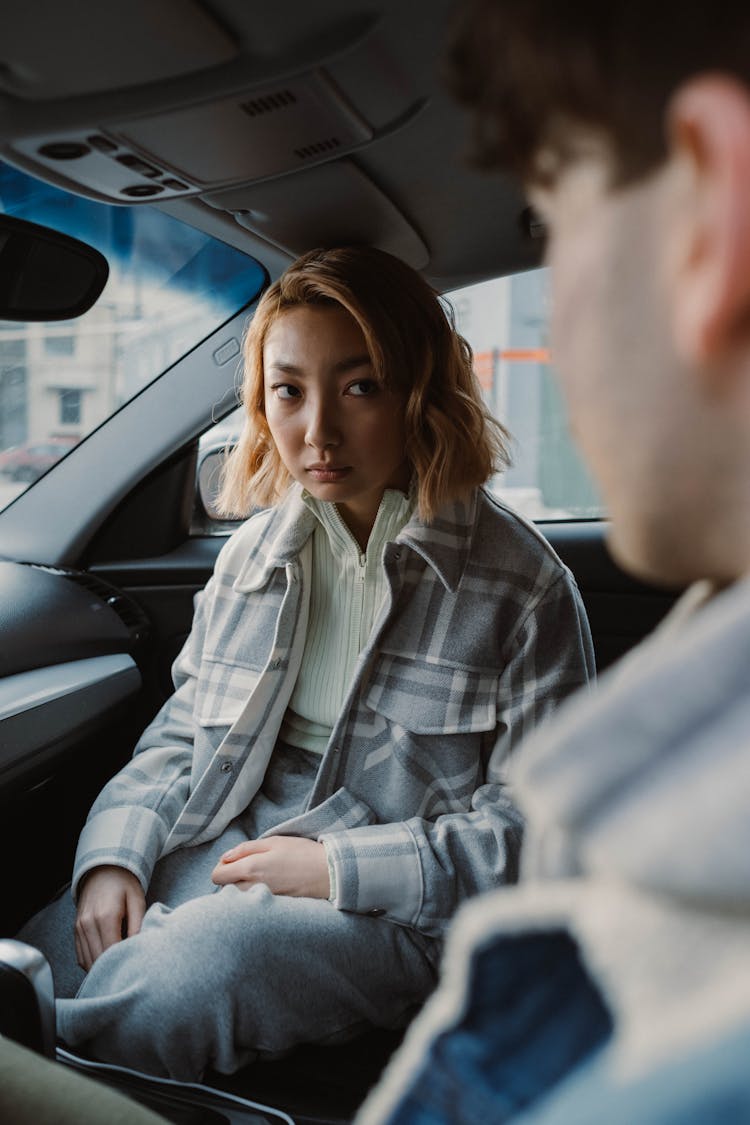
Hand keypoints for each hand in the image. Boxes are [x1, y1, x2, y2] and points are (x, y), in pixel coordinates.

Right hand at [75, 865, 145, 970]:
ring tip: (118, 967)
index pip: (112, 951)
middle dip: (113, 968)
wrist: (103, 870)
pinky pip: (81, 957)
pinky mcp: (75, 931)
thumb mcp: (137, 900)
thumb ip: (138, 925)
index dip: (123, 962)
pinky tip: (106, 961)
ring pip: (88, 962)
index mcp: (106, 916)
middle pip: (98, 960)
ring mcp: (79, 928)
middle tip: (129, 970)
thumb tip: (138, 949)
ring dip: (102, 968)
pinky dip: (92, 963)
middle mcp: (88, 924)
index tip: (135, 966)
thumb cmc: (124, 885)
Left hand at [211, 836, 329, 898]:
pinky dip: (255, 895)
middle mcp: (253, 888)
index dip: (221, 866)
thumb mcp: (273, 841)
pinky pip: (254, 903)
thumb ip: (245, 849)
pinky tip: (271, 885)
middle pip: (225, 888)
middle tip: (248, 866)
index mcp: (251, 868)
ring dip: (242, 887)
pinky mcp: (271, 908)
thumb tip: (225, 857)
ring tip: (261, 876)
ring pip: (239, 897)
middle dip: (231, 877)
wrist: (329, 873)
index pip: (217, 876)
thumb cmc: (302, 853)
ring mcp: (262, 901)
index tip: (232, 861)